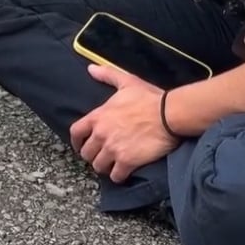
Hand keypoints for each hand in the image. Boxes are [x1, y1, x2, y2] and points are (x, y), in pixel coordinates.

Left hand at [69, 64, 180, 183]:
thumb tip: (91, 68)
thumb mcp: (126, 81)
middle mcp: (101, 134)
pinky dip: (118, 176)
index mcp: (98, 117)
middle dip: (92, 155)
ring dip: (104, 167)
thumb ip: (107, 74)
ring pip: (98, 166)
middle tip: (101, 156)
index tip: (80, 146)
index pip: (75, 132)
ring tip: (111, 165)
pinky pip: (116, 176)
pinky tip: (123, 173)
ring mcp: (113, 149)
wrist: (169, 114)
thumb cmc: (149, 98)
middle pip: (86, 153)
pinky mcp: (127, 162)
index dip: (76, 141)